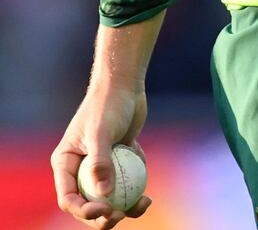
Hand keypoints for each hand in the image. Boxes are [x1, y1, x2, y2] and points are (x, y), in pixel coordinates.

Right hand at [51, 85, 150, 226]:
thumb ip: (100, 162)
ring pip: (109, 198)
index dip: (84, 211)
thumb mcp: (101, 132)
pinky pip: (126, 184)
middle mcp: (80, 168)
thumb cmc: (108, 104)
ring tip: (143, 205)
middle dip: (103, 217)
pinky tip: (148, 189)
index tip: (105, 212)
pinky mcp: (118, 161)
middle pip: (88, 203)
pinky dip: (136, 188)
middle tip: (121, 216)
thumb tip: (103, 194)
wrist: (125, 84)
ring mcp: (100, 166)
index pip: (69, 198)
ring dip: (125, 207)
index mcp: (66, 163)